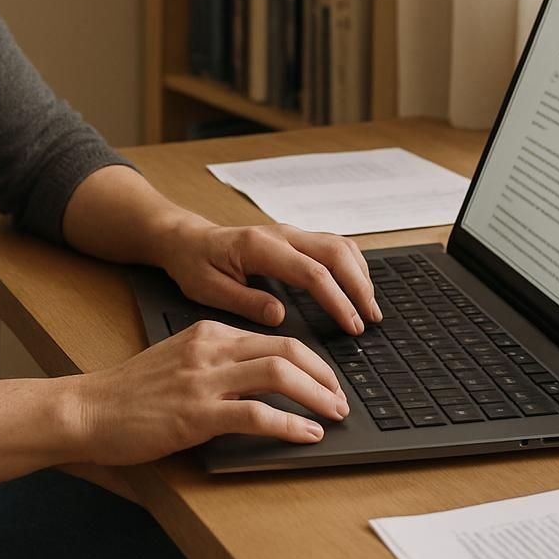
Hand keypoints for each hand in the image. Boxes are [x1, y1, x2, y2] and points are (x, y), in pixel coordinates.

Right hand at [72, 320, 349, 465]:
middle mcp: (209, 349)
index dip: (311, 360)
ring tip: (333, 415)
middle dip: (325, 374)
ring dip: (317, 396)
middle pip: (287, 349)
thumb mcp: (178, 361)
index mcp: (207, 333)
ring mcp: (203, 380)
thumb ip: (216, 363)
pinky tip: (306, 435)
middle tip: (340, 398)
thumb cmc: (129, 394)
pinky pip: (257, 414)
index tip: (327, 381)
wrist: (87, 409)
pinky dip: (290, 425)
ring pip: (279, 375)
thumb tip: (260, 381)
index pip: (275, 337)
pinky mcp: (196, 414)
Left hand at [159, 217, 381, 333]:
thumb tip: (280, 316)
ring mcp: (290, 233)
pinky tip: (357, 287)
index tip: (352, 326)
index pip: (312, 272)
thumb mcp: (208, 289)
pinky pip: (333, 246)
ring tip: (370, 308)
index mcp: (260, 246)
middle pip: (336, 253)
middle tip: (371, 320)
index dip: (337, 300)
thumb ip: (244, 301)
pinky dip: (352, 266)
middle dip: (359, 287)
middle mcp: (281, 234)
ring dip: (360, 275)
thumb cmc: (195, 264)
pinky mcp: (294, 238)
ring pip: (340, 245)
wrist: (187, 240)